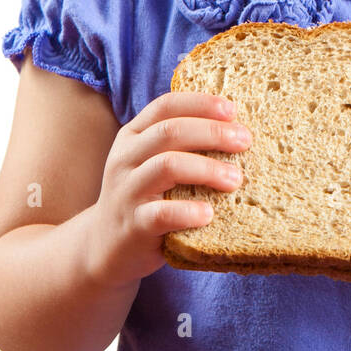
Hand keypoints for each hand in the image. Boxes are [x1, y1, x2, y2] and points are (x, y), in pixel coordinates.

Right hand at [86, 90, 251, 287]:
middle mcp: (126, 158)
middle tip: (244, 141)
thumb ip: (180, 144)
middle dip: (212, 132)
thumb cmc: (145, 198)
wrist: (106, 246)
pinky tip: (209, 214)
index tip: (233, 110)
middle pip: (170, 131)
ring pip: (167, 165)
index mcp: (133, 136)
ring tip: (235, 179)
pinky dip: (188, 211)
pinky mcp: (134, 224)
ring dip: (207, 168)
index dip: (200, 104)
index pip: (166, 106)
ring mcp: (127, 191)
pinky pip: (161, 213)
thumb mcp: (152, 163)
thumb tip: (236, 128)